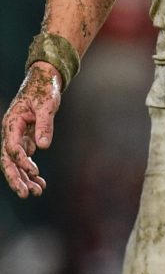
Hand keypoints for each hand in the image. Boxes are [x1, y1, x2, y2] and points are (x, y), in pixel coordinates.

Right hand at [1, 63, 61, 197]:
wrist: (45, 79)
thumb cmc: (44, 89)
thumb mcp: (47, 104)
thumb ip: (45, 124)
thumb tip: (42, 147)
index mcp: (11, 123)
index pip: (11, 147)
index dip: (21, 160)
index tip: (34, 171)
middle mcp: (11, 132)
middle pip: (8, 160)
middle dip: (16, 178)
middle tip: (26, 195)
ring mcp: (18, 136)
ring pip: (17, 162)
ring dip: (25, 178)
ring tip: (37, 192)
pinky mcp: (26, 138)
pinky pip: (26, 158)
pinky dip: (31, 171)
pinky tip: (40, 182)